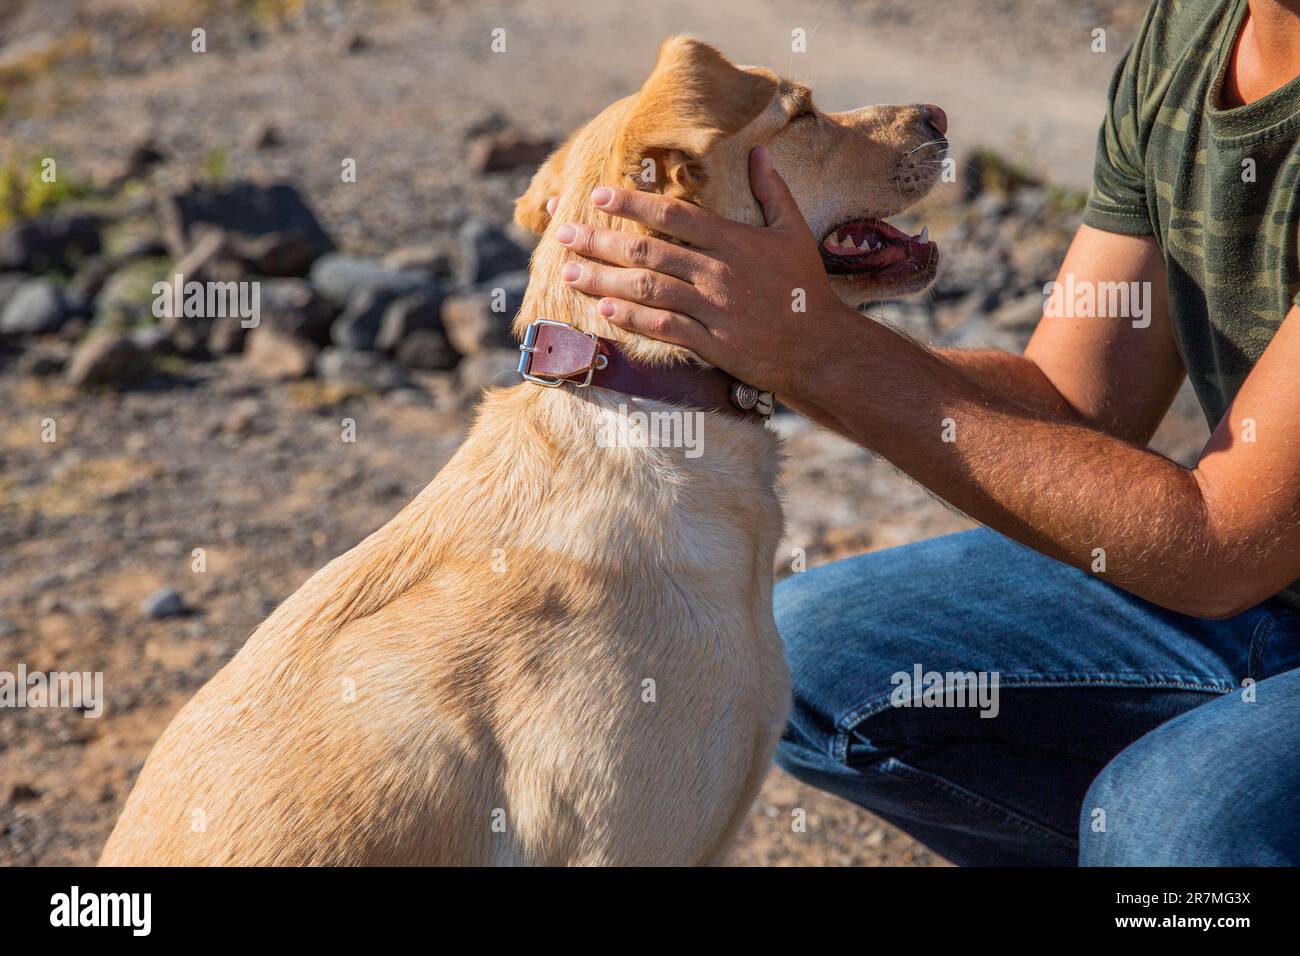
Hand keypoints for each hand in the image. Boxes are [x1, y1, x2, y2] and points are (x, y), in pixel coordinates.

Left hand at [551, 145, 852, 397]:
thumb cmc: (807, 288)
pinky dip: (632, 320)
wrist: (822, 347)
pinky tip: (603, 312)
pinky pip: (664, 329)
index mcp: (734, 241)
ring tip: (569, 273)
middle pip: (648, 252)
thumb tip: (759, 150)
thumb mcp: (795, 232)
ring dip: (603, 281)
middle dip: (600, 242)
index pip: (673, 215)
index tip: (598, 195)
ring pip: (647, 290)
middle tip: (563, 234)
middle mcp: (717, 272)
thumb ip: (773, 191)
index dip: (632, 203)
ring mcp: (713, 310)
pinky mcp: (712, 345)